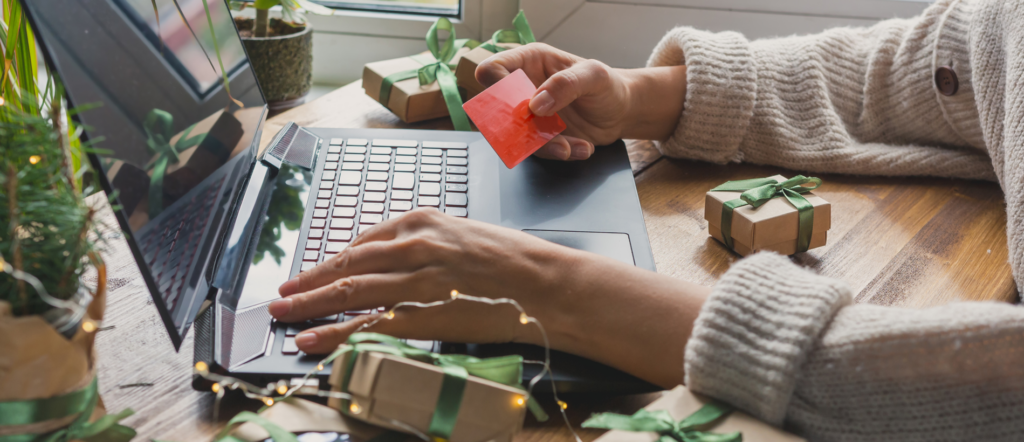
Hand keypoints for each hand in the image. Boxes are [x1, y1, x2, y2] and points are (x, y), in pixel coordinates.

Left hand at [268, 208, 581, 353]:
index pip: (362, 242)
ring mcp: (415, 280)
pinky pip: (369, 325)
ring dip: (310, 305)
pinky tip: (313, 341)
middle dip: (308, 282)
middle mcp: (412, 245)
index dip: (330, 261)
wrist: (546, 282)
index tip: (312, 273)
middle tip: (282, 295)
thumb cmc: (514, 259)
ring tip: (283, 316)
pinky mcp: (424, 313)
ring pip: (349, 293)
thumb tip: (396, 259)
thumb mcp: (464, 234)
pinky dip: (335, 334)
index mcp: (421, 221)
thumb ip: (426, 243)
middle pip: (346, 266)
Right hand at [475, 44, 686, 161]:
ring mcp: (530, 115)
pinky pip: (537, 151)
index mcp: (529, 61)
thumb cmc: (608, 85)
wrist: (622, 112)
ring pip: (516, 136)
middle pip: (497, 109)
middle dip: (517, 127)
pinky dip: (559, 152)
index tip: (519, 104)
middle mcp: (524, 88)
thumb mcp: (594, 76)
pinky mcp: (539, 137)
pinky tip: (580, 147)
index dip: (496, 88)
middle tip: (542, 130)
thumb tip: (535, 103)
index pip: (493, 70)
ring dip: (543, 145)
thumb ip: (565, 84)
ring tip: (570, 145)